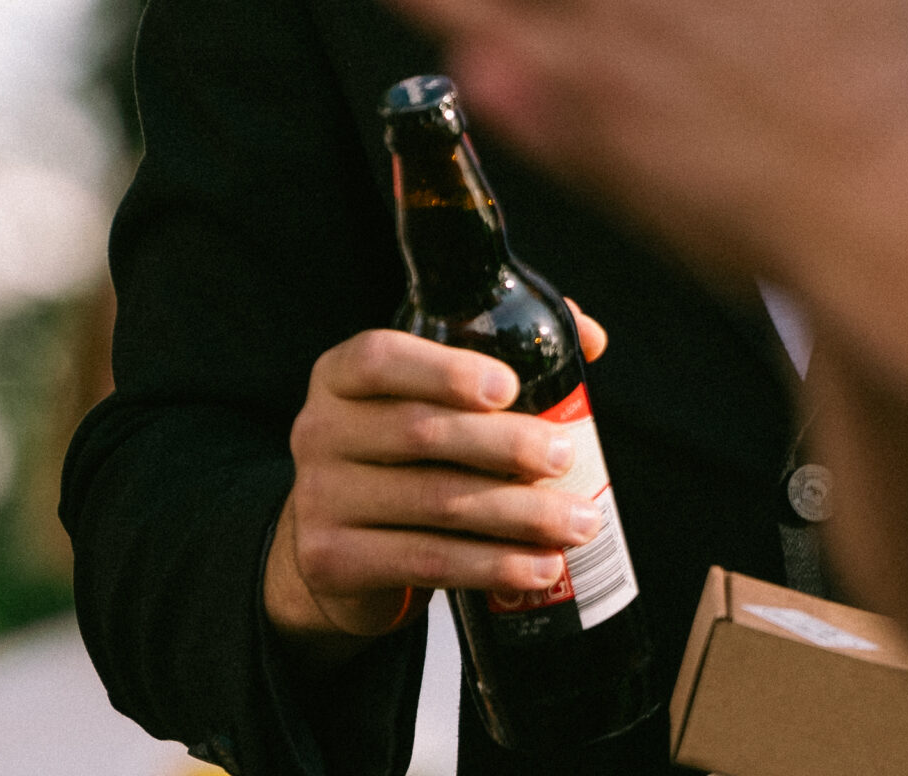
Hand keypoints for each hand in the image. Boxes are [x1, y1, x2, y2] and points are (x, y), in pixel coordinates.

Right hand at [262, 306, 610, 659]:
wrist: (338, 536)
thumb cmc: (410, 445)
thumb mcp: (432, 388)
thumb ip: (505, 347)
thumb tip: (589, 340)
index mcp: (342, 374)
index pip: (381, 359)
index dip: (445, 371)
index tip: (509, 387)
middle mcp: (319, 430)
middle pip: (421, 433)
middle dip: (507, 445)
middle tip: (565, 455)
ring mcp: (319, 499)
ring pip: (435, 503)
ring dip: (520, 514)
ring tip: (579, 522)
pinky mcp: (331, 561)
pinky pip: (426, 561)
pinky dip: (492, 565)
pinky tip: (540, 567)